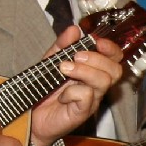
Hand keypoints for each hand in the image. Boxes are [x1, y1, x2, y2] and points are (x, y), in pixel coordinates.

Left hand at [28, 26, 123, 145]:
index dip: (111, 48)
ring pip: (104, 81)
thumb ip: (62, 46)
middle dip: (96, 59)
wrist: (30, 116)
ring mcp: (92, 100)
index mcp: (93, 71)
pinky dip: (72, 91)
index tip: (97, 41)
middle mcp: (96, 86)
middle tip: (75, 57)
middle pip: (115, 70)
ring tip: (64, 69)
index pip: (115, 58)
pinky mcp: (83, 112)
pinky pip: (87, 96)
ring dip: (83, 71)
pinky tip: (61, 95)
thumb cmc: (44, 90)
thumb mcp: (51, 61)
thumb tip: (74, 29)